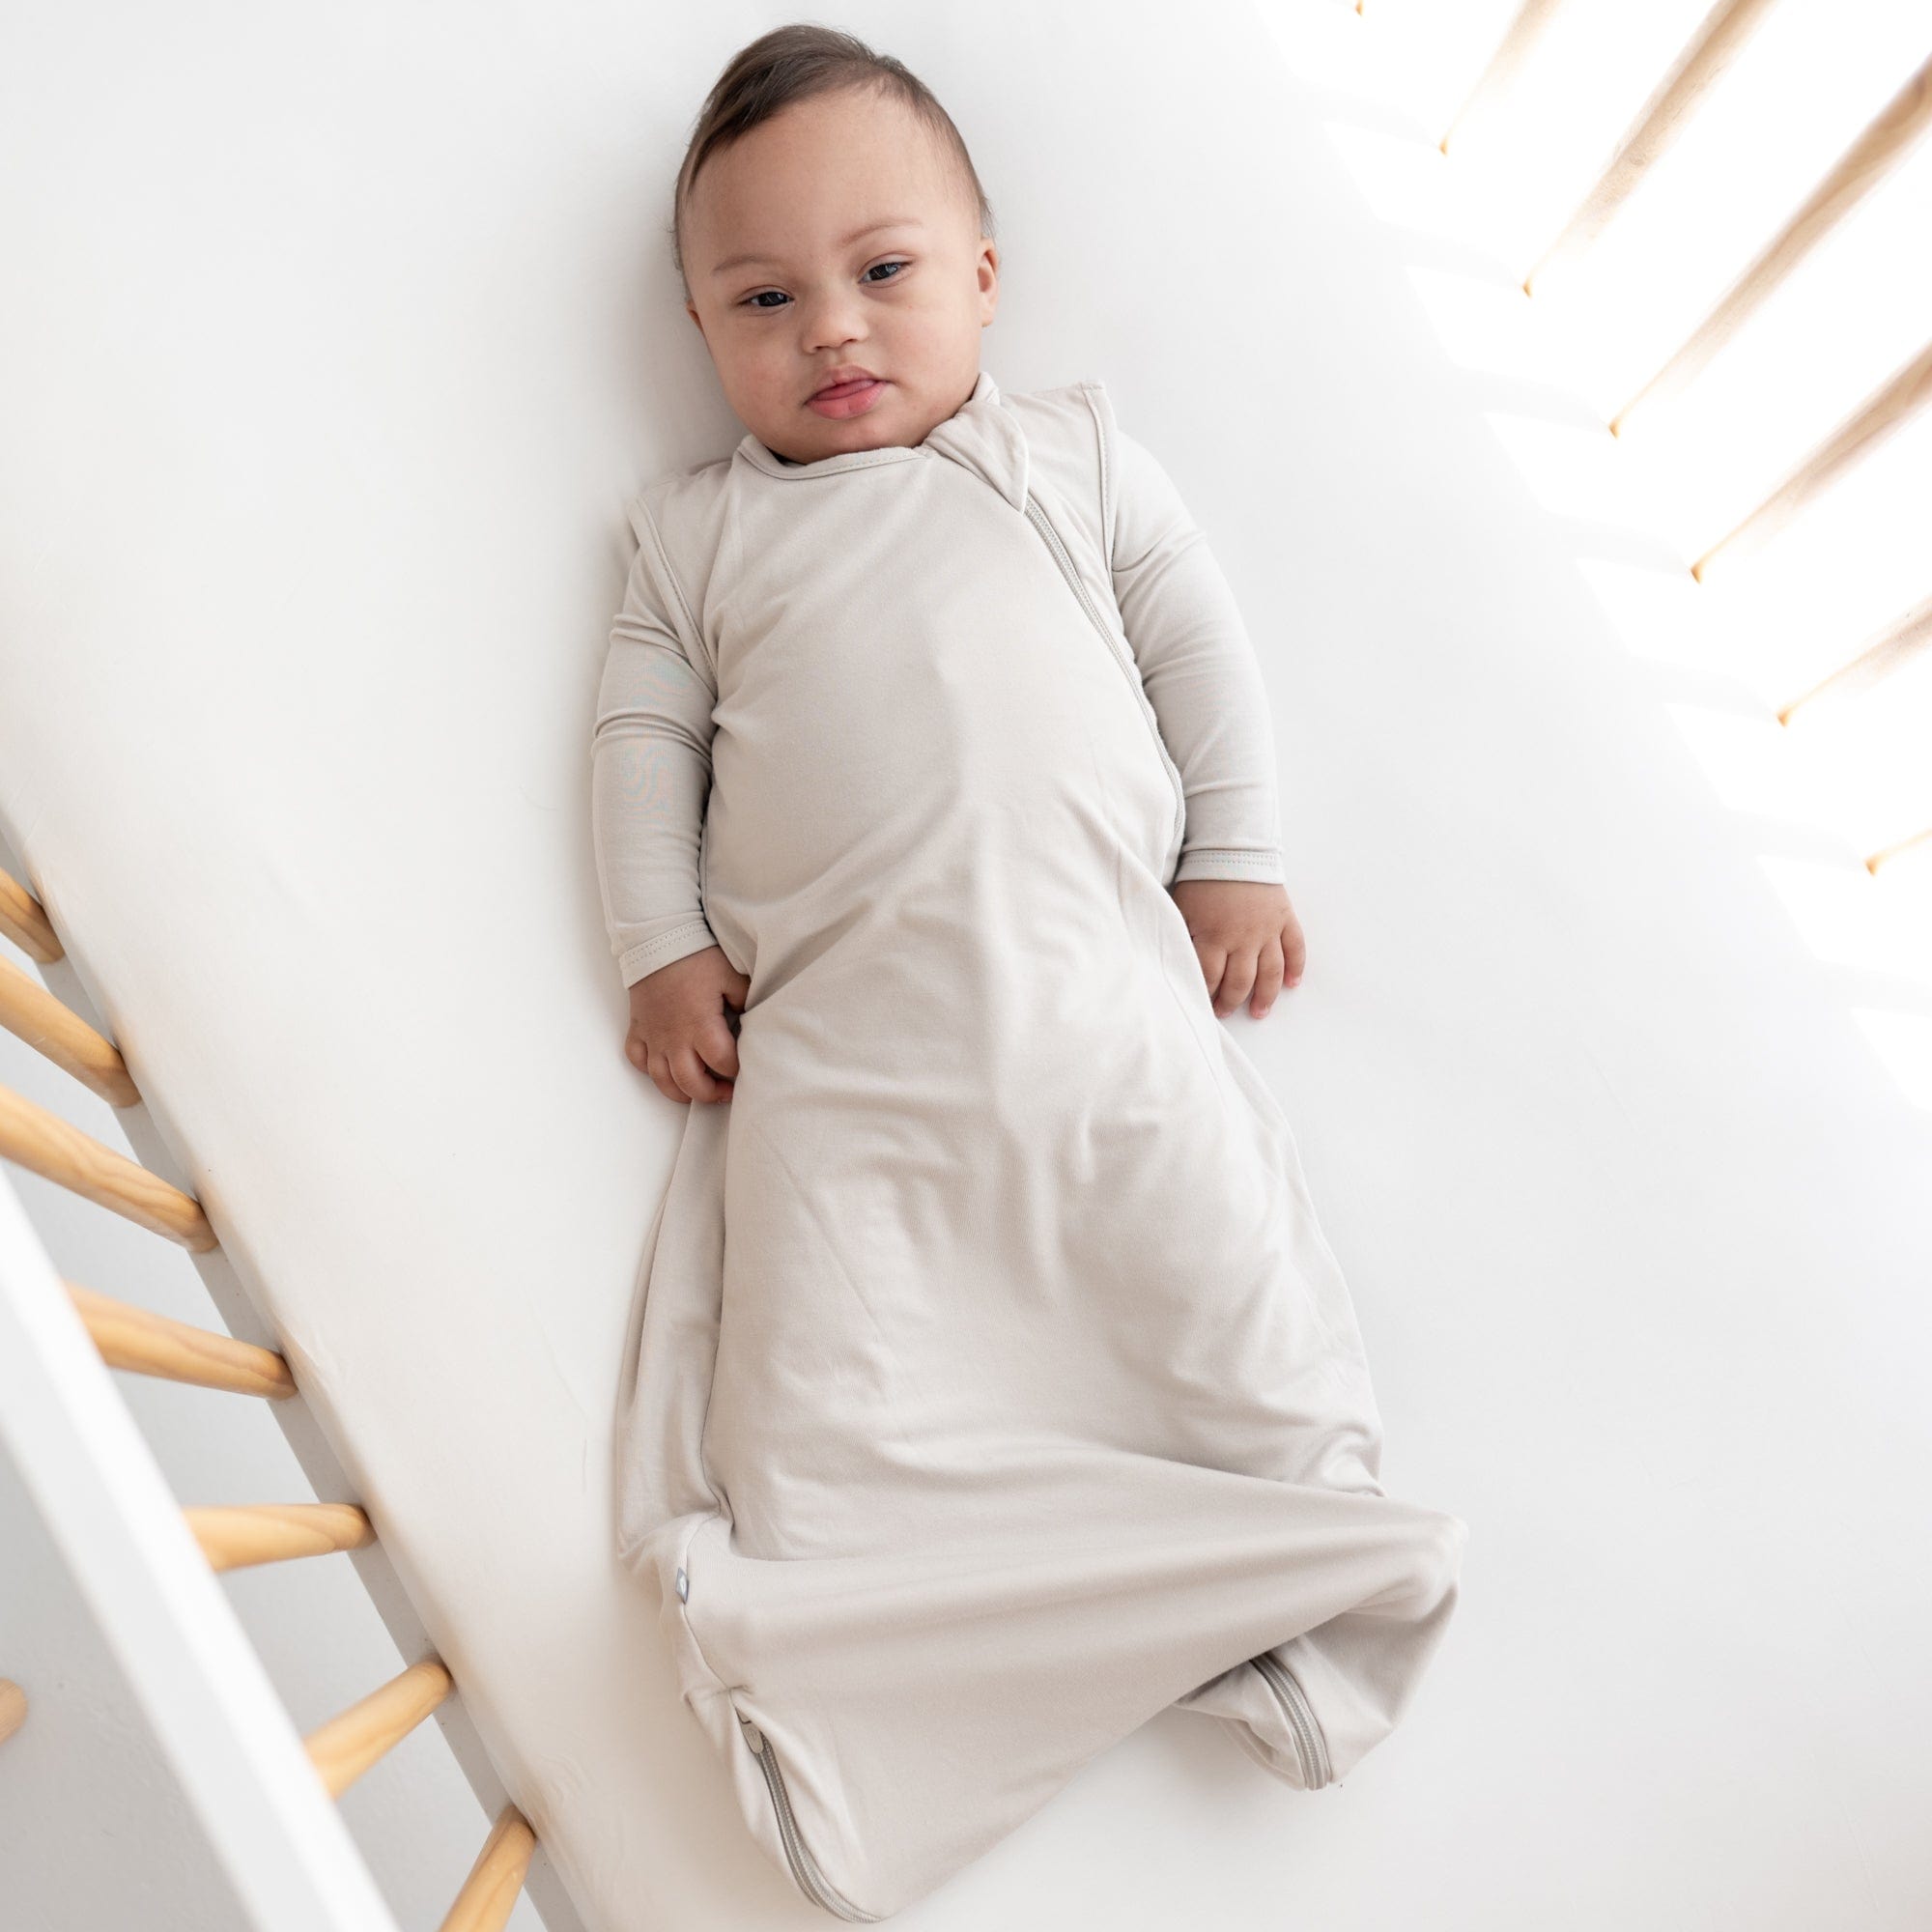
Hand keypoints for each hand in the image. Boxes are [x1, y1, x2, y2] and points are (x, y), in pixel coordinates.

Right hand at [624, 945, 750, 1103]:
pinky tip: (664, 1068)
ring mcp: (654, 1036)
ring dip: (681, 1091)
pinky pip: (637, 1060)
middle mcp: (675, 1038)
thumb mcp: (732, 976)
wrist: (658, 940)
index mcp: (702, 1025)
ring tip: (697, 1088)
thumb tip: (753, 1020)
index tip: (743, 1068)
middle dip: (710, 1093)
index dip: (737, 1071)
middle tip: (725, 1090)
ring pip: (662, 1081)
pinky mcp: (638, 1029)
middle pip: (691, 1084)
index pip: (723, 1063)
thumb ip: (746, 1001)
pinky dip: (650, 1069)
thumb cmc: (696, 957)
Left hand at [1169, 878, 1304, 1019]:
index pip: (1209, 978)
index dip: (1206, 995)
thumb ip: (1184, 938)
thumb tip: (1180, 965)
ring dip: (1265, 996)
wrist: (1232, 847)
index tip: (1202, 1006)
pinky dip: (1296, 967)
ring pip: (1269, 972)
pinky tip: (1292, 984)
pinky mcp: (1284, 917)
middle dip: (1231, 1002)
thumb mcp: (1181, 909)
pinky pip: (1295, 948)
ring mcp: (1267, 929)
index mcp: (1213, 936)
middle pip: (1239, 982)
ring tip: (1259, 1012)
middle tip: (1225, 1012)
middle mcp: (1242, 938)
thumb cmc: (1201, 879)